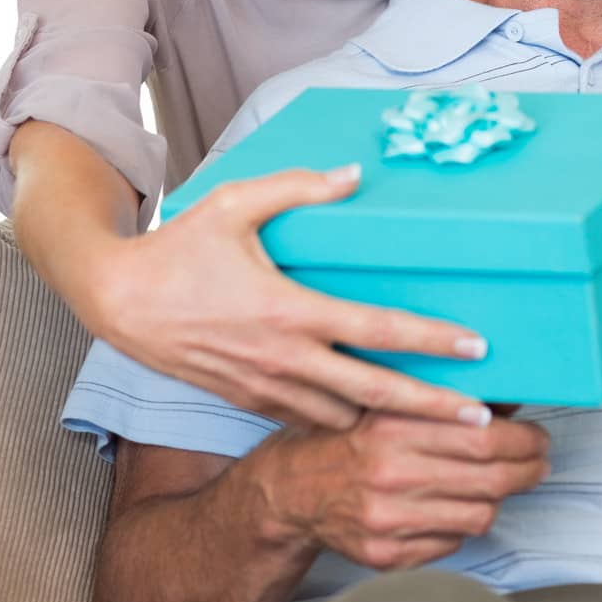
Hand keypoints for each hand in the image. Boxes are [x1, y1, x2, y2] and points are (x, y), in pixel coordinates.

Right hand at [93, 167, 493, 432]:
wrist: (118, 301)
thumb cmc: (179, 248)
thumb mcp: (235, 203)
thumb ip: (299, 188)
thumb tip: (354, 175)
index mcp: (289, 310)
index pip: (377, 330)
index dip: (431, 341)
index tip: (475, 348)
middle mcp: (284, 358)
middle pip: (375, 394)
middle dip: (432, 409)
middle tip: (482, 419)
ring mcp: (266, 387)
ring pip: (343, 420)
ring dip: (387, 424)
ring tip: (436, 424)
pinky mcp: (249, 401)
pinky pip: (307, 422)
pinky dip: (342, 426)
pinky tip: (371, 422)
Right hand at [265, 409, 550, 569]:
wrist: (294, 490)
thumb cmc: (351, 439)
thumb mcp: (391, 404)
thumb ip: (446, 399)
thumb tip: (509, 398)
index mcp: (393, 428)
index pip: (483, 437)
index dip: (523, 439)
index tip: (538, 436)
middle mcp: (389, 475)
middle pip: (490, 478)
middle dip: (527, 470)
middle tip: (539, 462)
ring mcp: (388, 521)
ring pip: (478, 514)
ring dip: (498, 498)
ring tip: (498, 483)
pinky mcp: (387, 556)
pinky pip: (453, 543)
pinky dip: (463, 524)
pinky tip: (455, 505)